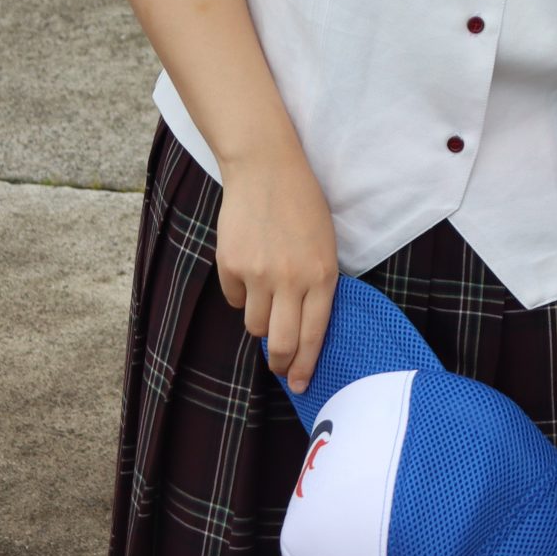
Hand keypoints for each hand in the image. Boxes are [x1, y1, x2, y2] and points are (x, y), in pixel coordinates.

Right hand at [216, 152, 340, 394]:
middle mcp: (291, 280)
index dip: (306, 365)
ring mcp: (258, 275)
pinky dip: (241, 294)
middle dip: (281, 363)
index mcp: (322, 275)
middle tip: (281, 368)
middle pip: (281, 342)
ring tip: (267, 299)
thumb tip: (303, 329)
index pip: (315, 334)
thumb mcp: (325, 246)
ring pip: (254, 325)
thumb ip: (317, 285)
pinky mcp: (231, 267)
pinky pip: (234, 299)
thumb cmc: (303, 207)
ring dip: (260, 323)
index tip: (302, 384)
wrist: (267, 170)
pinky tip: (249, 269)